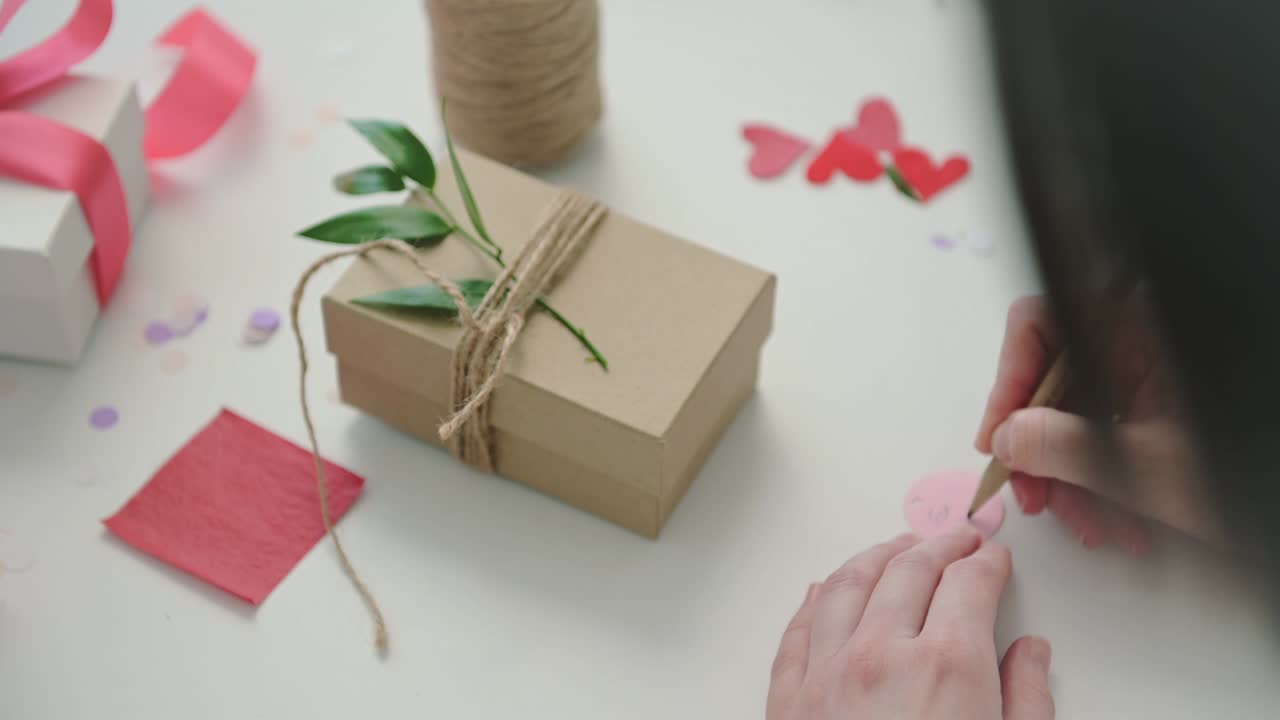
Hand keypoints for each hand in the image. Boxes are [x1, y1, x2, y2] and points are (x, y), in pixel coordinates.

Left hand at [767, 529, 1053, 719]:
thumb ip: (1027, 698)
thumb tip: (1031, 652)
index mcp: (947, 665)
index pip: (969, 583)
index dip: (986, 562)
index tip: (994, 558)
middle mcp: (880, 653)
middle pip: (909, 568)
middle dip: (940, 545)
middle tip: (957, 538)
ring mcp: (825, 672)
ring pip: (847, 583)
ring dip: (877, 555)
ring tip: (897, 548)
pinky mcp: (787, 699)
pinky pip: (799, 626)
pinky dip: (818, 597)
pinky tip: (826, 589)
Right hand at [975, 296, 1219, 549]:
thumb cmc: (1244, 471)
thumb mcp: (1147, 467)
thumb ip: (1064, 447)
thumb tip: (1006, 437)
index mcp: (1137, 325)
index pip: (1039, 322)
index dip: (1006, 380)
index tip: (997, 439)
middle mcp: (1140, 339)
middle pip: (1053, 375)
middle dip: (1038, 445)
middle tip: (1033, 498)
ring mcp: (1154, 374)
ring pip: (1079, 412)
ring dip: (1071, 475)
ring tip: (1087, 526)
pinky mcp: (1165, 408)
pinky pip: (1110, 432)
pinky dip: (1105, 478)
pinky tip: (1119, 523)